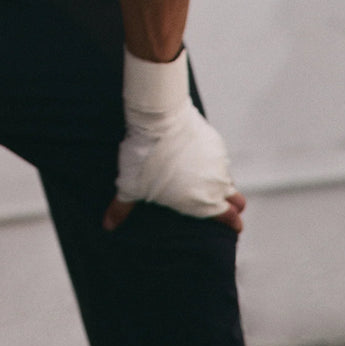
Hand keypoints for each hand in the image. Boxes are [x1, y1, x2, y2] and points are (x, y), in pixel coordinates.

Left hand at [104, 47, 242, 231]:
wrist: (159, 120)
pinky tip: (200, 158)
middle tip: (230, 206)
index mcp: (202, 201)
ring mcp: (218, 161)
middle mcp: (215, 184)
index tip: (236, 225)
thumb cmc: (146, 157)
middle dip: (233, 203)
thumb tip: (108, 225)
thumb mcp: (131, 187)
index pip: (228, 216)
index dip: (233, 221)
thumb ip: (122, 209)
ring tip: (207, 181)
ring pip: (227, 176)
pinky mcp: (215, 141)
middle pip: (236, 198)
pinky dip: (213, 160)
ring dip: (221, 181)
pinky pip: (219, 156)